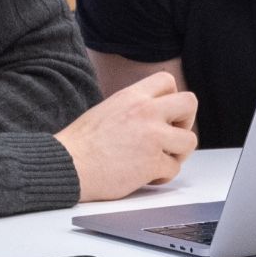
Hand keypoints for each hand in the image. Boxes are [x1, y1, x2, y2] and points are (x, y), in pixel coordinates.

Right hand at [54, 72, 201, 202]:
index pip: (167, 80)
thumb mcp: (108, 109)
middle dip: (185, 122)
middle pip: (190, 103)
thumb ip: (134, 107)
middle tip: (170, 136)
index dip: (171, 98)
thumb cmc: (80, 144)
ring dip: (177, 153)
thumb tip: (154, 115)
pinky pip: (174, 169)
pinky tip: (146, 176)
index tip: (164, 115)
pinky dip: (163, 176)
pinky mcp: (152, 163)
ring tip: (158, 160)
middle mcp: (145, 111)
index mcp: (132, 96)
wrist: (66, 166)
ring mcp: (152, 137)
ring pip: (189, 141)